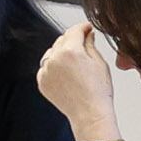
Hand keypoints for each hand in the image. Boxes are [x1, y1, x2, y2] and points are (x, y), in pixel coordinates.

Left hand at [37, 26, 119, 140]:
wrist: (89, 113)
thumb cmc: (98, 92)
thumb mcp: (99, 63)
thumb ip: (90, 44)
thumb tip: (88, 34)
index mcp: (70, 52)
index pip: (74, 31)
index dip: (82, 27)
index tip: (87, 27)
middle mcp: (54, 60)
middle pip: (61, 41)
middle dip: (73, 40)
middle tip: (85, 43)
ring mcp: (45, 71)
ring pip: (52, 53)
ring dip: (62, 53)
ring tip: (77, 62)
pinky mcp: (41, 81)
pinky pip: (46, 68)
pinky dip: (54, 67)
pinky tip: (67, 73)